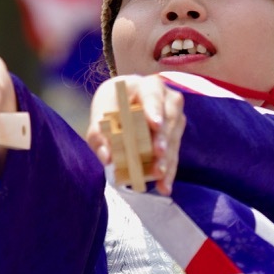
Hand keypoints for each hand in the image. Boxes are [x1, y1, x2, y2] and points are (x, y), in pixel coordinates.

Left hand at [86, 75, 184, 194]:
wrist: (122, 103)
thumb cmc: (112, 105)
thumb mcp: (100, 115)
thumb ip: (98, 133)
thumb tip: (107, 156)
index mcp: (146, 86)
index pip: (153, 94)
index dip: (154, 109)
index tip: (155, 124)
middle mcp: (166, 99)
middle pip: (169, 118)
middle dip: (163, 138)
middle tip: (157, 154)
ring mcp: (174, 118)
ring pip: (173, 138)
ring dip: (167, 159)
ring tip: (159, 176)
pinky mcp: (175, 136)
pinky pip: (174, 154)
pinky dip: (168, 172)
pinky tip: (164, 187)